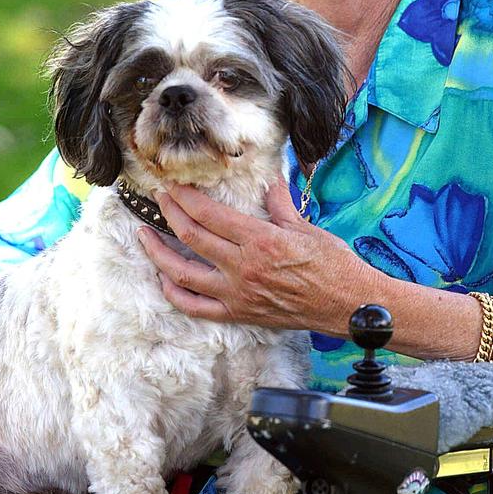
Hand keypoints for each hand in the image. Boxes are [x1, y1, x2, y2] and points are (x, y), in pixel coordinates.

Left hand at [137, 175, 375, 333]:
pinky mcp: (239, 314)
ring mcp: (238, 294)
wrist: (348, 304)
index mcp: (260, 240)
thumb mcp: (306, 227)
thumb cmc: (333, 264)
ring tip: (144, 235)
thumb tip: (270, 179)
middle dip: (169, 213)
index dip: (186, 197)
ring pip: (183, 274)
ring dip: (158, 252)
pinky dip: (174, 293)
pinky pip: (195, 307)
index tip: (174, 184)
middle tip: (159, 197)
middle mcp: (243, 268)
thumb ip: (280, 204)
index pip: (210, 214)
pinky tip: (163, 278)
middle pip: (191, 237)